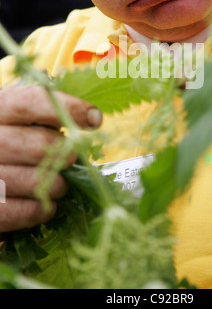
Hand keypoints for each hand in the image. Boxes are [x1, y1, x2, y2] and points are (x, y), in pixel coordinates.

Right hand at [0, 85, 101, 232]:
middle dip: (64, 155)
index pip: (29, 103)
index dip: (67, 109)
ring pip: (34, 181)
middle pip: (39, 145)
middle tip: (69, 160)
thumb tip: (92, 119)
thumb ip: (48, 116)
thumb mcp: (23, 122)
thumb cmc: (13, 146)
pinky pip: (23, 211)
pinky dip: (41, 209)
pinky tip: (45, 205)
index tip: (95, 120)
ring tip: (59, 184)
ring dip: (57, 185)